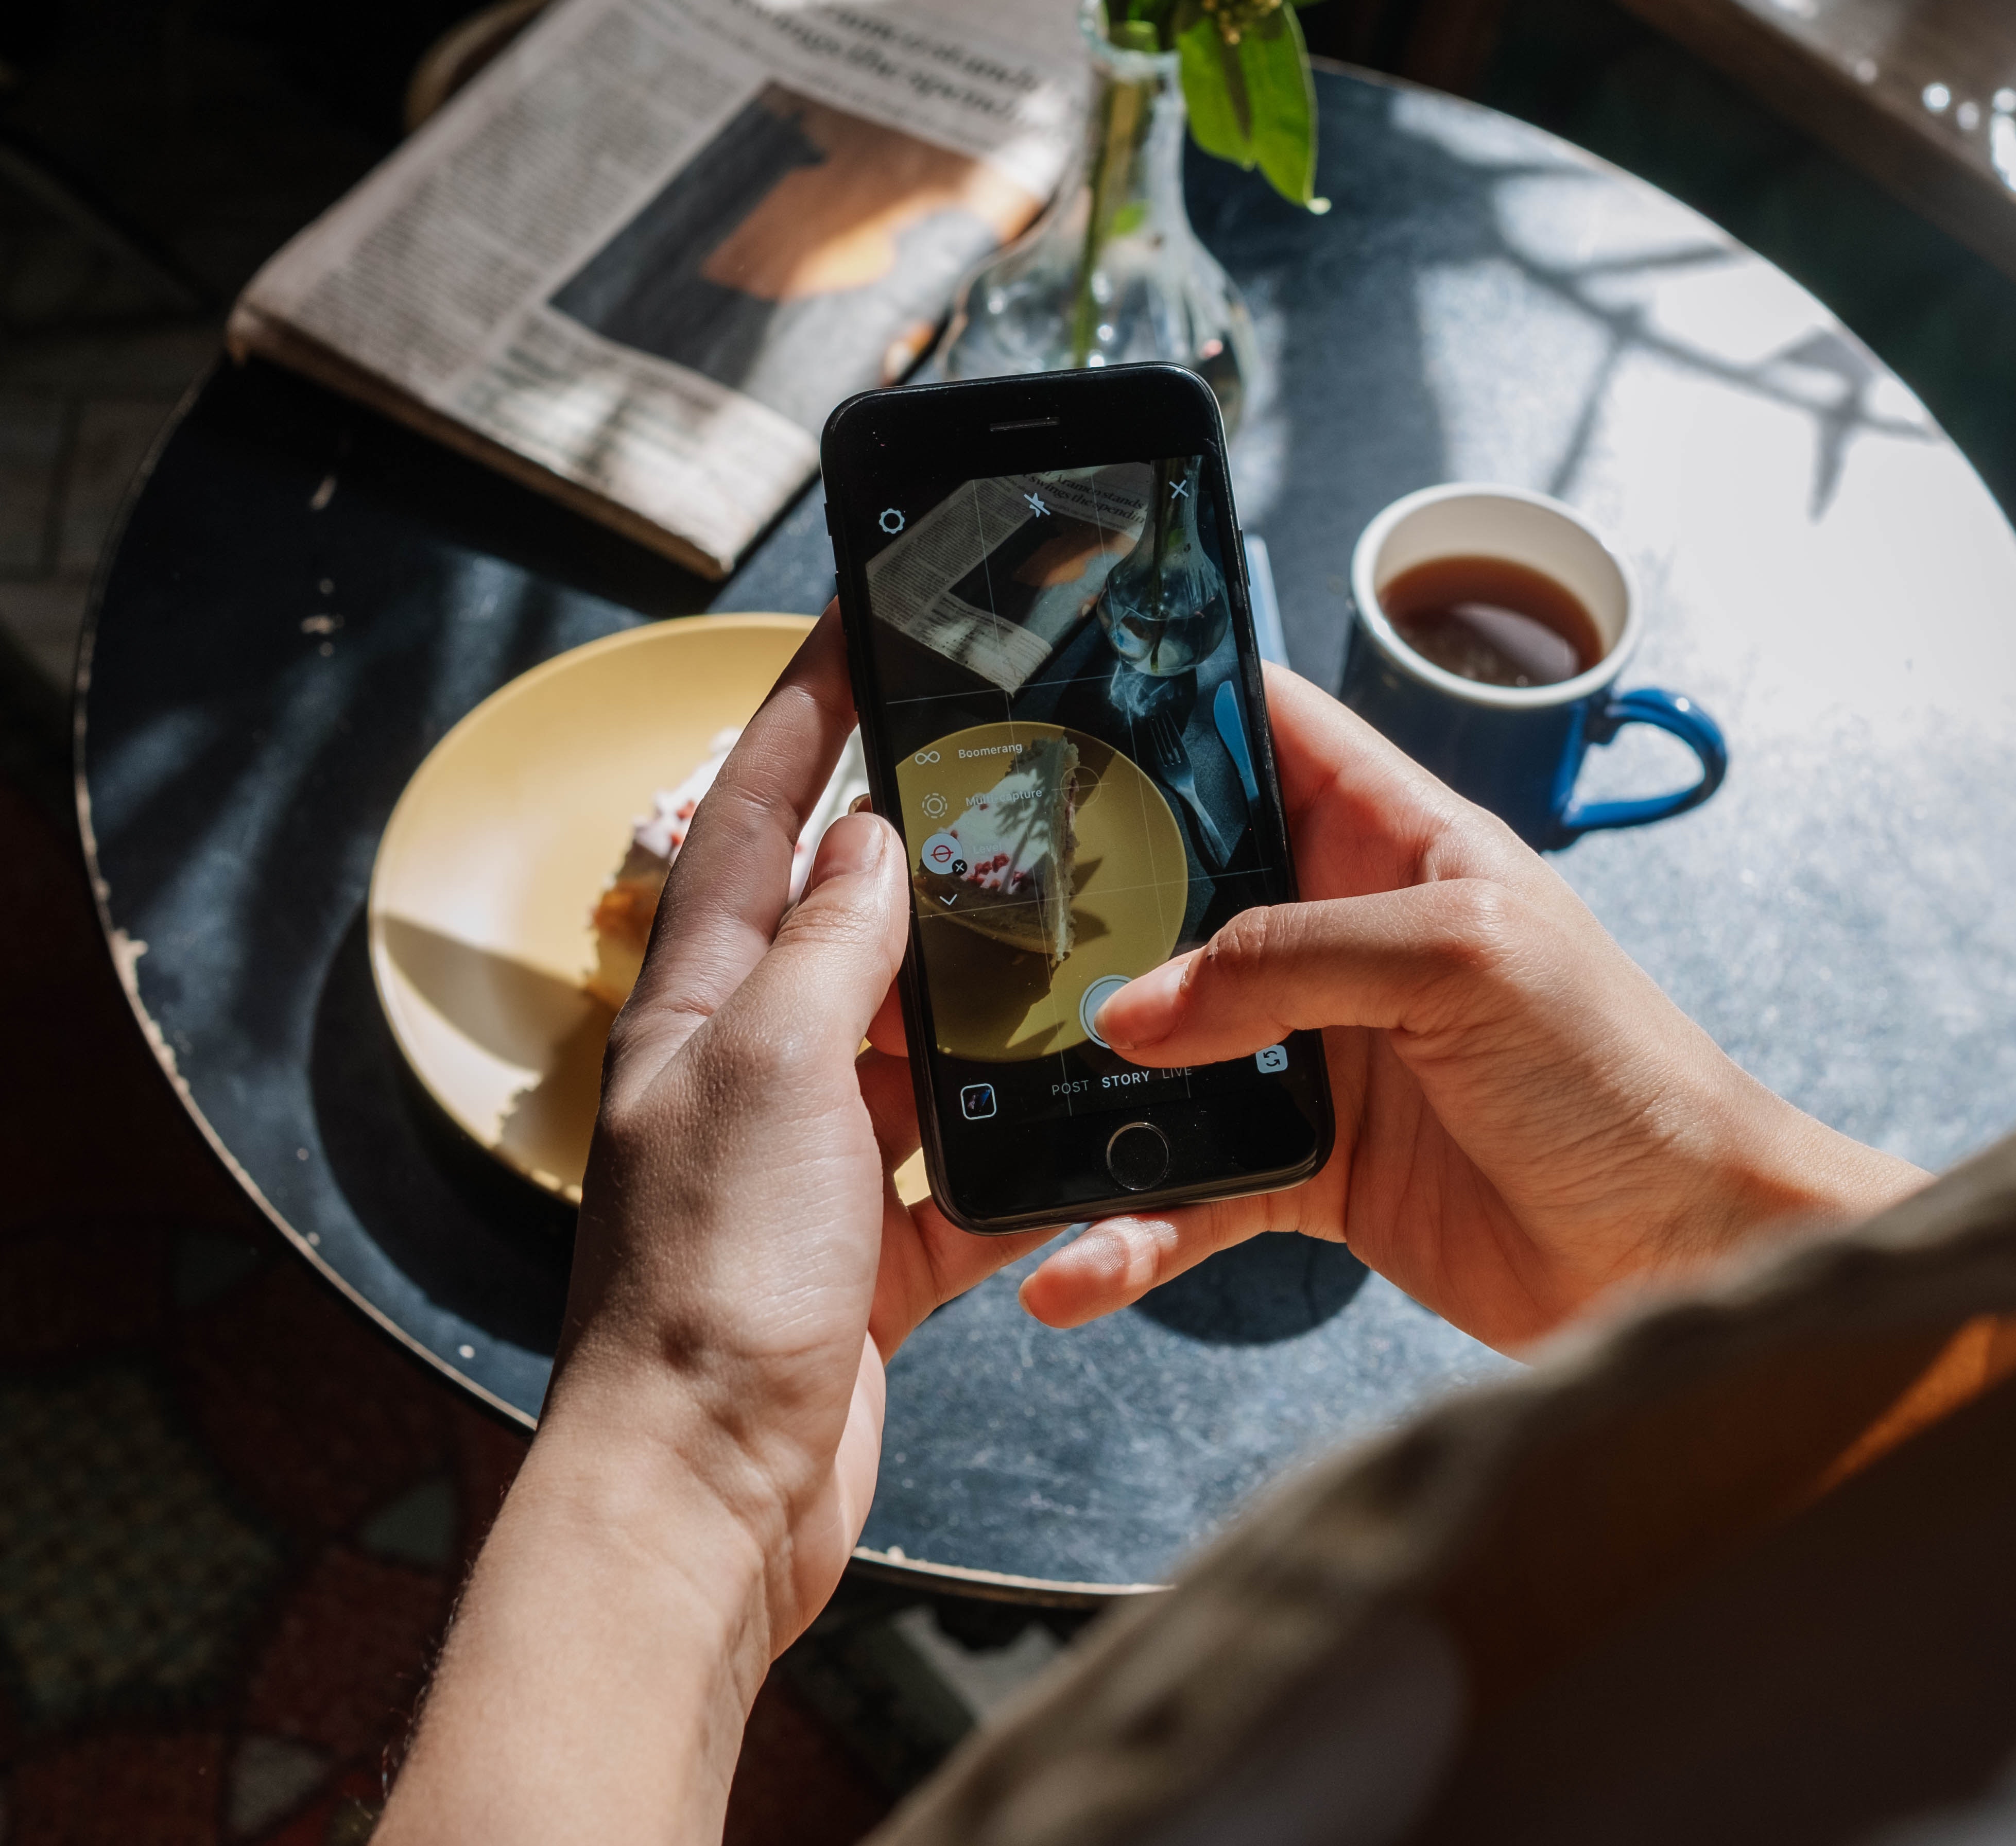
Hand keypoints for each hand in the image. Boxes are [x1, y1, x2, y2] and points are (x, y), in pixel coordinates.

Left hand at [380, 607, 1050, 1843]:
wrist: (709, 1491)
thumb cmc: (712, 1282)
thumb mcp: (772, 1073)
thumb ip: (827, 950)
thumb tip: (864, 837)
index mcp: (699, 1010)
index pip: (748, 820)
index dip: (799, 715)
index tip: (856, 624)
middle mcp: (749, 1074)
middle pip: (839, 925)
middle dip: (916, 845)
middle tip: (1011, 775)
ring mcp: (811, 1167)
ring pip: (913, 1046)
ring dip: (985, 996)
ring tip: (1080, 932)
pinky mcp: (870, 1255)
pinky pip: (959, 1175)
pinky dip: (1016, 1148)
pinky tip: (1085, 1121)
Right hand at [1007, 667, 1926, 1354]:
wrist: (1684, 1249)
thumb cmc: (1622, 1074)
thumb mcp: (1463, 960)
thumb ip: (1288, 962)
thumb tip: (1131, 1012)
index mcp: (1396, 842)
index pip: (1266, 731)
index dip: (1167, 705)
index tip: (1047, 702)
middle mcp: (1345, 938)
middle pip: (1179, 897)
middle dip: (1079, 915)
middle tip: (965, 929)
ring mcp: (1324, 1054)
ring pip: (1167, 1056)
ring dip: (1084, 1095)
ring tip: (985, 1125)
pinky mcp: (1317, 1170)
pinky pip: (1196, 1192)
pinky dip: (1132, 1229)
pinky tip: (1072, 1268)